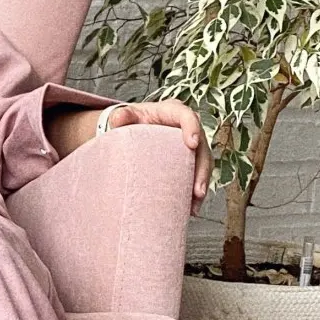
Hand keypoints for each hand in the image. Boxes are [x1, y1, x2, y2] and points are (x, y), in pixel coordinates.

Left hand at [102, 100, 212, 214]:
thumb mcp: (125, 116)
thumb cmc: (131, 119)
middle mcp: (187, 127)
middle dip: (201, 169)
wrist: (132, 128)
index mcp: (174, 112)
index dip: (193, 128)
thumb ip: (121, 115)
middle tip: (197, 190)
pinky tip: (191, 208)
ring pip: (203, 164)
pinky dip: (195, 192)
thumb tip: (116, 119)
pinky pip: (197, 175)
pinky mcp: (188, 159)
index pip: (188, 116)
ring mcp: (191, 145)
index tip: (192, 144)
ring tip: (195, 204)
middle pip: (202, 147)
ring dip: (201, 184)